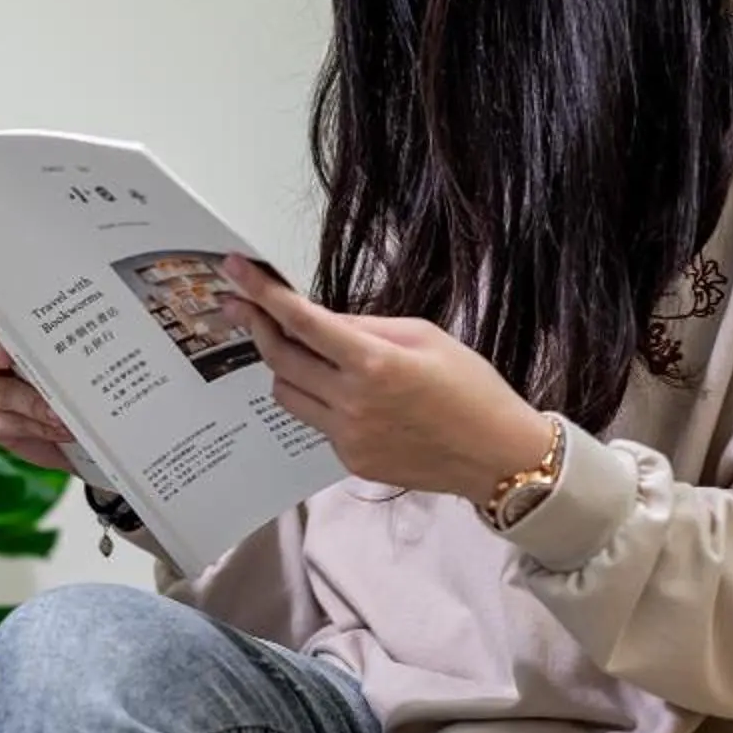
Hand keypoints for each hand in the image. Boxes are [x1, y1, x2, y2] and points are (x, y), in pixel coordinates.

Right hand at [0, 286, 75, 473]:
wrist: (72, 411)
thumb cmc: (69, 364)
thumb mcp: (74, 336)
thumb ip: (69, 321)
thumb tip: (99, 297)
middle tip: (7, 355)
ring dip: (30, 403)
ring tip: (59, 413)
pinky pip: (4, 424)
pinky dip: (35, 427)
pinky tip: (59, 428)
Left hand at [218, 255, 556, 501]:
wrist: (498, 455)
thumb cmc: (472, 387)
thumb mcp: (425, 337)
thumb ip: (366, 327)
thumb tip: (321, 319)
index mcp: (373, 363)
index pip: (300, 321)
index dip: (262, 292)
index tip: (234, 271)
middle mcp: (352, 402)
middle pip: (279, 358)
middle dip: (256, 326)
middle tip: (242, 305)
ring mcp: (347, 437)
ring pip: (286, 395)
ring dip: (283, 367)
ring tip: (298, 350)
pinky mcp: (350, 461)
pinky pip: (315, 422)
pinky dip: (317, 400)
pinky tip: (343, 392)